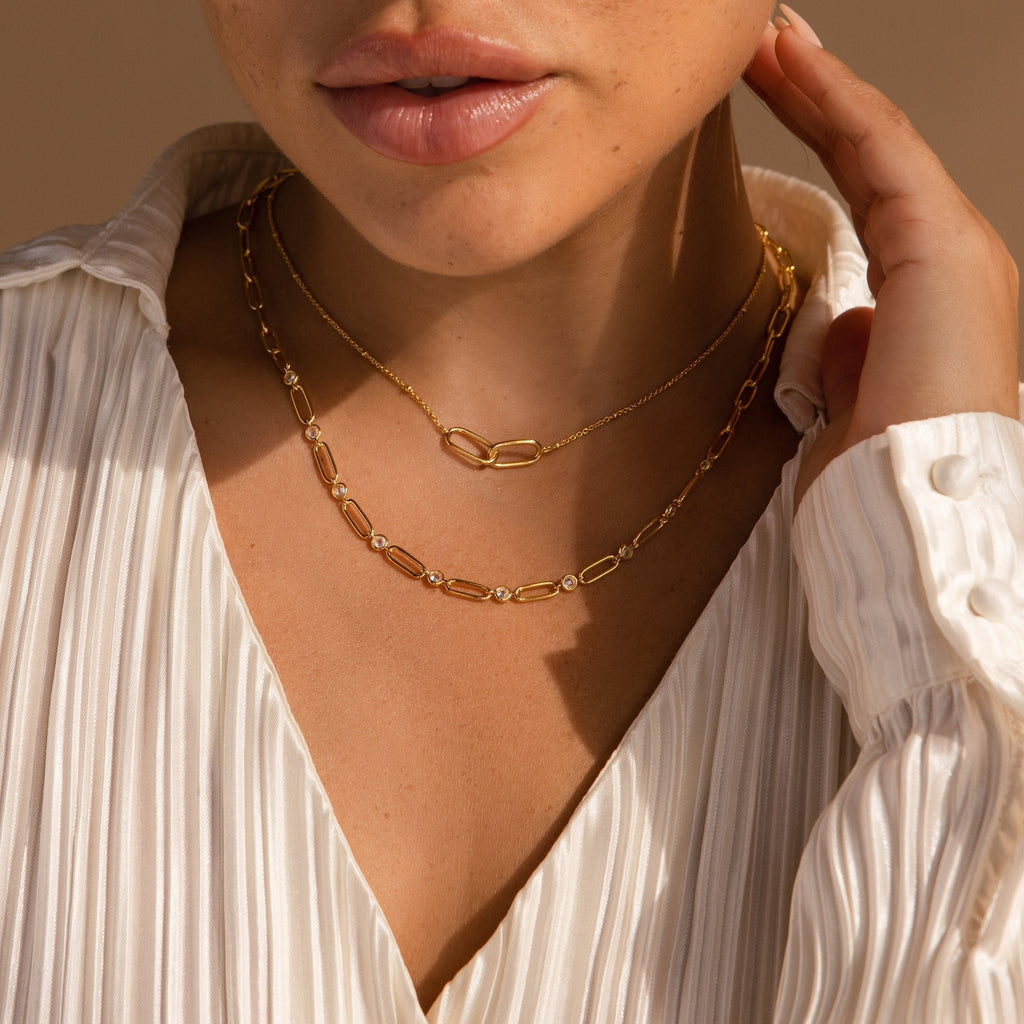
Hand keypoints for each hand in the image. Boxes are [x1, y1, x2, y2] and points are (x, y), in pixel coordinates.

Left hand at [743, 5, 1019, 505]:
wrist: (908, 515)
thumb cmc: (875, 479)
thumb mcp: (849, 407)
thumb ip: (849, 359)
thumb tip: (840, 329)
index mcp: (927, 300)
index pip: (870, 198)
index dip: (822, 142)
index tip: (774, 97)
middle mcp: (951, 263)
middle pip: (875, 158)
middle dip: (818, 97)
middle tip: (765, 44)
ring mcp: (955, 249)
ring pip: (879, 142)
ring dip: (820, 83)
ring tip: (766, 36)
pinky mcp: (942, 246)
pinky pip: (881, 152)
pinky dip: (835, 100)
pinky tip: (791, 60)